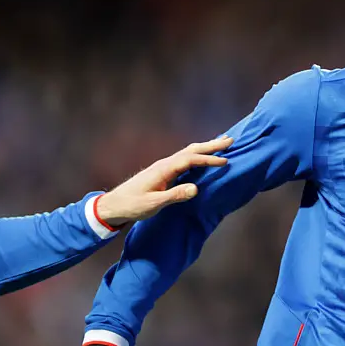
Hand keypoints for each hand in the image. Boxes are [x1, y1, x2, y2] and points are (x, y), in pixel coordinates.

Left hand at [96, 135, 233, 227]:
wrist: (114, 205)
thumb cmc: (132, 205)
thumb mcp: (154, 203)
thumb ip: (175, 195)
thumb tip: (196, 188)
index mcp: (163, 169)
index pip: (190, 160)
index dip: (208, 160)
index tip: (225, 162)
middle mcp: (165, 164)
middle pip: (191, 150)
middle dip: (211, 145)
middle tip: (230, 140)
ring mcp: (164, 167)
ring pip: (188, 153)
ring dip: (205, 147)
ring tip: (221, 143)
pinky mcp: (164, 173)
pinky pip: (185, 160)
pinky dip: (198, 155)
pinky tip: (203, 157)